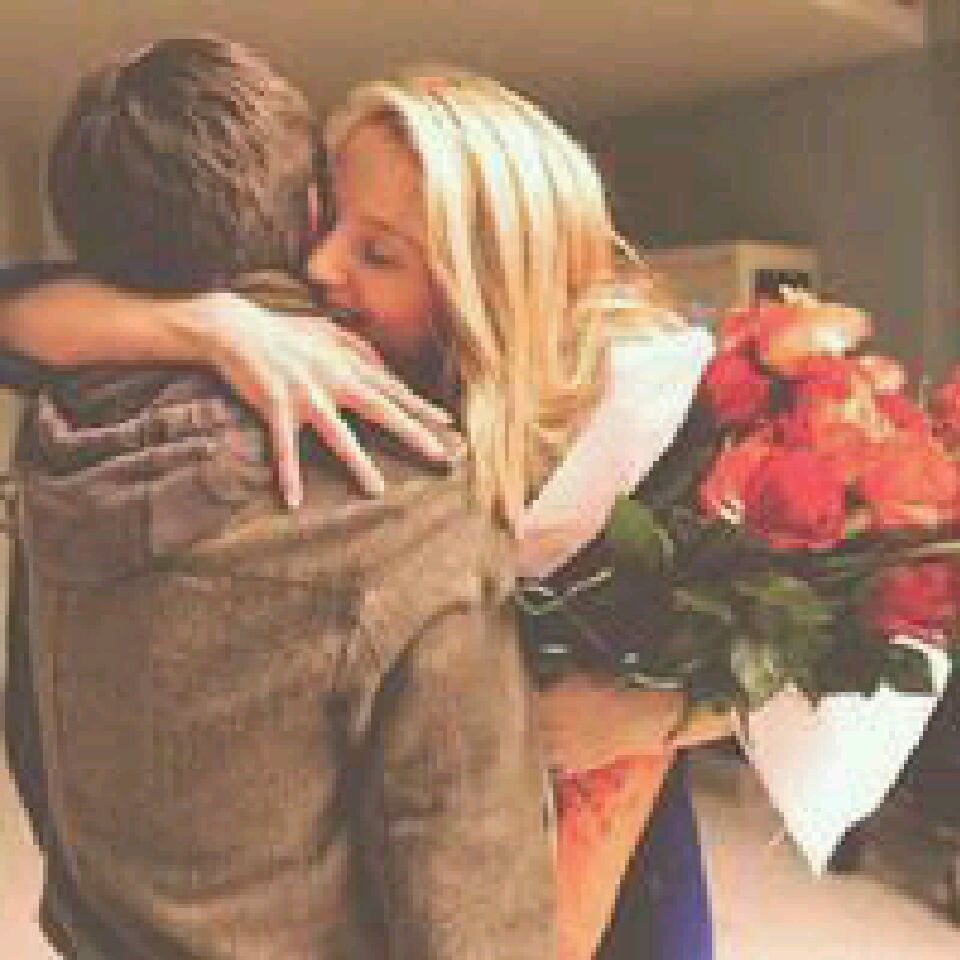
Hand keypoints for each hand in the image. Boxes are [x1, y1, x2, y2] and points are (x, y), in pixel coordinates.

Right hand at [185, 292, 453, 506]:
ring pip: (338, 433)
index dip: (420, 406)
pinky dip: (288, 473)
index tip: (448, 423)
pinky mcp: (275, 403)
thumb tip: (385, 368)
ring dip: (358, 463)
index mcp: (346, 363)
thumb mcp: (326, 331)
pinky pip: (284, 446)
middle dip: (412, 432)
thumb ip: (359, 348)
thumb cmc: (283, 333)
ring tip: (377, 490)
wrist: (234, 327)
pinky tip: (293, 500)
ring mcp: (305, 392)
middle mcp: (332, 378)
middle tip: (439, 455)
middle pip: (380, 408)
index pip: (392, 388)